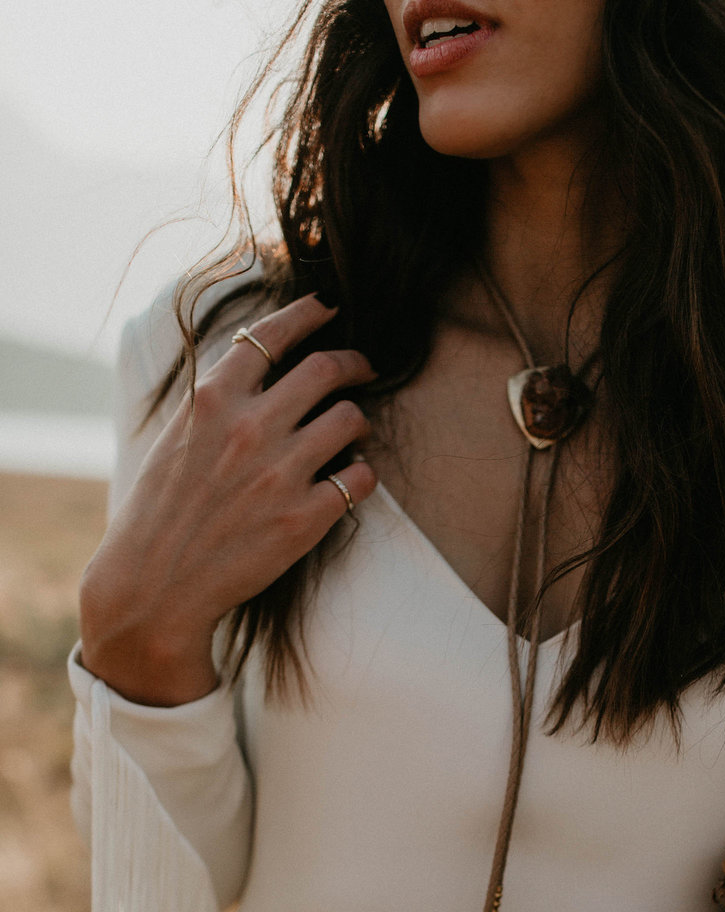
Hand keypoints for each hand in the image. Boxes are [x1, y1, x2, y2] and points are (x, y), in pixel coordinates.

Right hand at [80, 294, 376, 704]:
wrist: (155, 582)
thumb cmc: (162, 510)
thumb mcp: (177, 436)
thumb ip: (219, 399)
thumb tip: (262, 366)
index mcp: (213, 400)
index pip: (271, 335)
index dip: (307, 313)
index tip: (327, 308)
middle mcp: (250, 428)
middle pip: (325, 369)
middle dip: (353, 363)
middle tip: (362, 368)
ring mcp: (280, 473)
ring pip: (351, 420)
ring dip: (359, 421)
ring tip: (353, 431)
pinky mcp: (305, 518)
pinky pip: (360, 479)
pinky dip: (362, 475)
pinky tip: (351, 479)